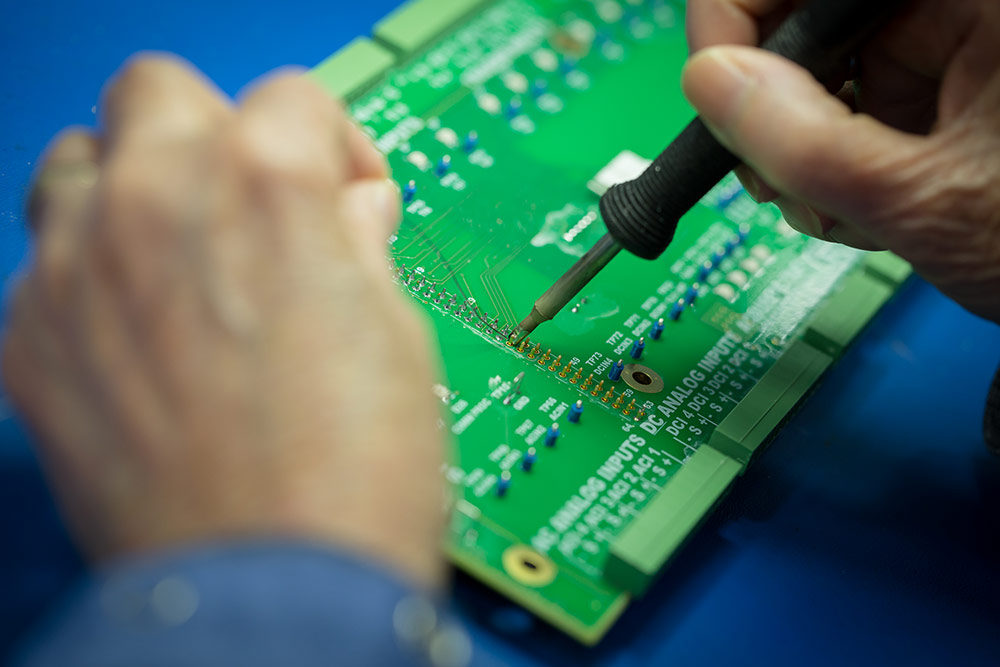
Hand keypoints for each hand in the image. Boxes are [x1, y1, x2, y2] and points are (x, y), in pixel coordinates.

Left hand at [4, 56, 445, 588]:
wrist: (273, 589)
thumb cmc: (352, 476)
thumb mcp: (398, 335)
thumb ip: (358, 247)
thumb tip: (350, 215)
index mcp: (267, 184)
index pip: (294, 98)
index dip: (335, 145)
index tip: (345, 197)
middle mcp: (157, 201)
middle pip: (158, 91)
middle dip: (214, 134)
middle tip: (253, 205)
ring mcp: (75, 268)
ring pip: (78, 160)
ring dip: (134, 187)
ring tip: (181, 257)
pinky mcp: (27, 341)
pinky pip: (48, 265)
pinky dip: (93, 279)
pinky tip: (142, 340)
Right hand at [682, 0, 999, 323]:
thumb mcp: (924, 199)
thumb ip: (803, 144)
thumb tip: (710, 84)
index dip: (736, 20)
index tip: (719, 94)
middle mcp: (958, 3)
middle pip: (802, 19)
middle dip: (772, 107)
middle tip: (781, 180)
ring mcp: (950, 34)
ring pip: (817, 68)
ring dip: (801, 148)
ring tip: (840, 209)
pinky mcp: (942, 73)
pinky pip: (849, 98)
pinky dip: (833, 156)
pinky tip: (862, 199)